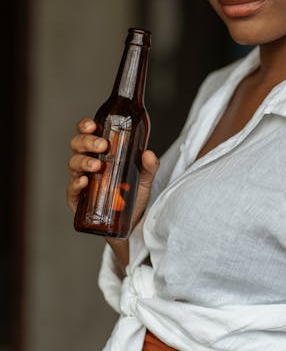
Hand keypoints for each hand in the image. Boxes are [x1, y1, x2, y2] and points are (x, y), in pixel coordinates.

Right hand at [67, 117, 158, 268]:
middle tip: (102, 146)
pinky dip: (76, 183)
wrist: (131, 225)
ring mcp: (81, 181)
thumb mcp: (144, 179)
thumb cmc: (133, 196)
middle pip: (77, 145)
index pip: (87, 133)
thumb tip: (149, 154)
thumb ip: (149, 166)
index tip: (92, 125)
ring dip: (84, 161)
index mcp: (100, 153)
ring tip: (97, 166)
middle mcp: (87, 164)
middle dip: (87, 142)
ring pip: (74, 164)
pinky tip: (84, 181)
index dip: (85, 126)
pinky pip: (72, 190)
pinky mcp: (78, 200)